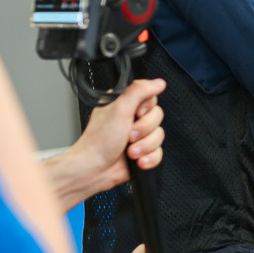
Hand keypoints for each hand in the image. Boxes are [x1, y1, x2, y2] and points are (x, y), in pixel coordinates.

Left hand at [45, 79, 165, 209]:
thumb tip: (158, 82)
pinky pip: (159, 152)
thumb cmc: (98, 142)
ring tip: (130, 150)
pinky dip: (149, 157)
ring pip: (159, 136)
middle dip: (144, 130)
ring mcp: (137, 136)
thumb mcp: (119, 109)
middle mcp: (131, 119)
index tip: (136, 114)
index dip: (146, 108)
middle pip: (157, 117)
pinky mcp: (143, 152)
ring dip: (145, 146)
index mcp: (124, 104)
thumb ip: (139, 91)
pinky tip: (137, 159)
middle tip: (129, 134)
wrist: (94, 170)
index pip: (150, 97)